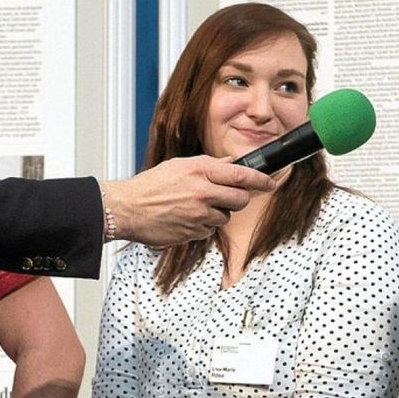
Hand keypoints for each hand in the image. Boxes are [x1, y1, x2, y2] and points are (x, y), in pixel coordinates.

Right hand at [99, 156, 274, 246]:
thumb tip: (231, 164)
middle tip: (226, 196)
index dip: (261, 180)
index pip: (240, 175)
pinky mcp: (192, 233)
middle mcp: (202, 192)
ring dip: (216, 213)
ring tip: (193, 206)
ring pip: (225, 217)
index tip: (271, 182)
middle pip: (240, 199)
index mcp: (200, 171)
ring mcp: (198, 215)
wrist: (127, 209)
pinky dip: (202, 225)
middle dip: (238, 199)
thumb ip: (208, 165)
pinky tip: (185, 218)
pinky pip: (209, 230)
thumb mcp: (180, 165)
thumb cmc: (150, 185)